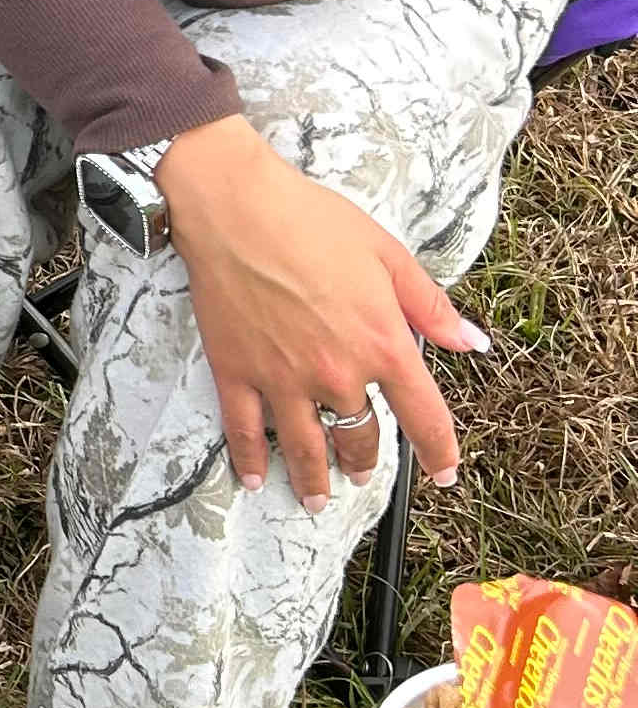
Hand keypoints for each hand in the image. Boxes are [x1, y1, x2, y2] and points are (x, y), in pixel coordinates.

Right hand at [155, 115, 485, 508]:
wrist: (237, 209)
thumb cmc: (312, 221)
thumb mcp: (387, 254)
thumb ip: (431, 305)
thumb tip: (471, 341)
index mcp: (382, 344)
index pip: (423, 416)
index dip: (439, 452)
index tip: (445, 473)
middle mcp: (337, 374)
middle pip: (360, 438)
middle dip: (365, 461)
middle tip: (363, 471)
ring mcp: (284, 379)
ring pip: (305, 448)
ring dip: (314, 480)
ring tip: (317, 498)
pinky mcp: (237, 373)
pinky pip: (244, 431)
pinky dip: (249, 460)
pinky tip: (253, 479)